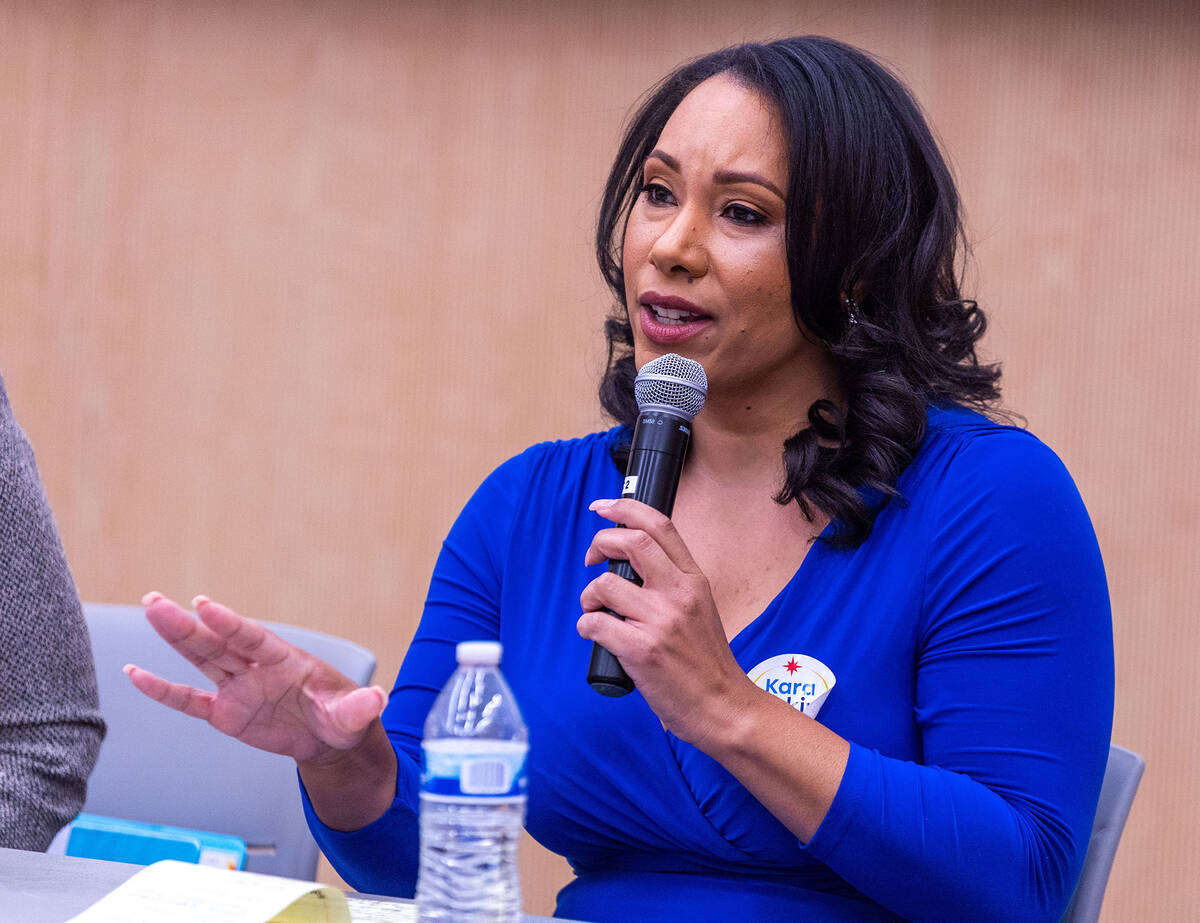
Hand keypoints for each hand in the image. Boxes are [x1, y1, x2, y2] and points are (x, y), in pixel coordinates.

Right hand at [126, 592, 386, 767]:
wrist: (329, 738)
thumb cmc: (342, 717)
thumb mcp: (353, 715)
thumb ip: (359, 707)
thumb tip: (378, 699)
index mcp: (286, 660)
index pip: (253, 638)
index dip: (228, 622)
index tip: (203, 604)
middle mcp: (257, 667)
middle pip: (217, 642)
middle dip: (187, 624)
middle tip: (155, 600)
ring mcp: (238, 687)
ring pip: (201, 660)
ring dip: (175, 639)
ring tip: (149, 611)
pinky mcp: (226, 712)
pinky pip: (189, 700)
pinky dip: (164, 690)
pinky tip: (136, 674)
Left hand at [576, 498, 754, 747]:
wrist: (723, 707)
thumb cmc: (706, 663)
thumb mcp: (700, 608)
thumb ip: (672, 583)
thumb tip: (631, 564)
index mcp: (694, 580)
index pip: (659, 525)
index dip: (625, 508)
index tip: (604, 507)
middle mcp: (679, 594)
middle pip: (630, 542)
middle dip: (600, 542)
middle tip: (591, 559)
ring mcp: (660, 621)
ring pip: (604, 586)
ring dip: (588, 596)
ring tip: (596, 611)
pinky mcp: (641, 650)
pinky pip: (593, 624)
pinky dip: (586, 627)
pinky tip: (596, 635)